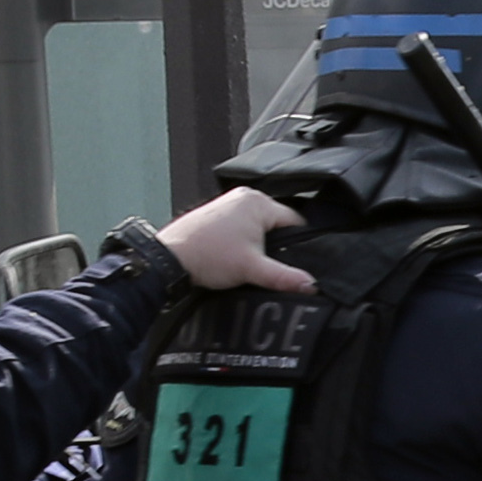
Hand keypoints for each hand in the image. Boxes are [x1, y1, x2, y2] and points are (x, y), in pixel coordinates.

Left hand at [154, 183, 303, 293]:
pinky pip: (244, 224)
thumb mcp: (252, 269)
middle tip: (268, 263)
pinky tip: (237, 253)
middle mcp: (244, 196)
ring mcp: (230, 202)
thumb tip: (311, 284)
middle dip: (277, 243)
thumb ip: (285, 277)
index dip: (299, 243)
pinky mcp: (219, 212)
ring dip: (259, 242)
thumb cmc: (206, 255)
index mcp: (258, 202)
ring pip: (260, 224)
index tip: (295, 261)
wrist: (171, 259)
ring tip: (249, 258)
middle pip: (277, 222)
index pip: (295, 221)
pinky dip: (245, 238)